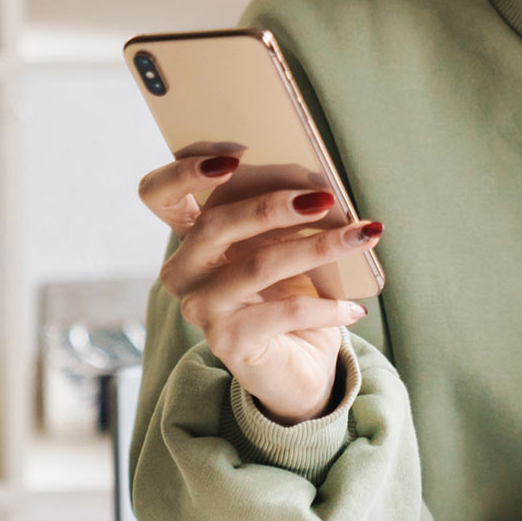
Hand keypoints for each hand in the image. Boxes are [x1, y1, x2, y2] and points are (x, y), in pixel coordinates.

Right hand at [138, 153, 383, 423]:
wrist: (297, 366)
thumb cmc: (289, 293)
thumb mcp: (283, 246)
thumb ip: (284, 214)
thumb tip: (323, 186)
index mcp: (192, 237)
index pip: (158, 194)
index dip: (184, 170)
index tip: (236, 154)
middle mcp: (185, 271)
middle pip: (215, 224)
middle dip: (273, 204)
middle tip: (325, 197)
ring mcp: (201, 308)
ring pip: (259, 264)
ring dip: (318, 246)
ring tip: (363, 235)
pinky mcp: (228, 341)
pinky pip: (285, 312)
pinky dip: (327, 306)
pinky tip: (355, 308)